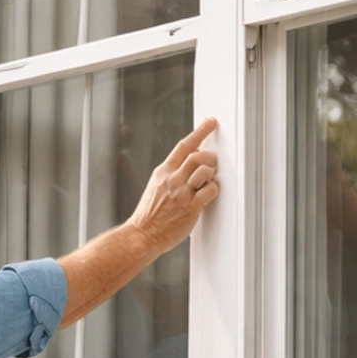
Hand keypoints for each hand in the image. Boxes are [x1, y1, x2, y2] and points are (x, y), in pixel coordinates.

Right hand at [129, 117, 219, 256]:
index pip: (184, 145)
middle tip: (212, 163)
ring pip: (206, 170)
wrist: (142, 235)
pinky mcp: (191, 207)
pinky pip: (211, 190)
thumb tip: (187, 162)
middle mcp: (172, 179)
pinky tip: (207, 194)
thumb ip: (169, 173)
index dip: (200, 131)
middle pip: (198, 155)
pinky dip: (213, 189)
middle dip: (210, 157)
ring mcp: (182, 193)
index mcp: (163, 172)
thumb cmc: (149, 214)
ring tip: (207, 181)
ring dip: (211, 174)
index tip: (210, 122)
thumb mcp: (155, 186)